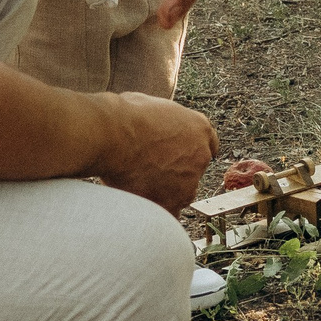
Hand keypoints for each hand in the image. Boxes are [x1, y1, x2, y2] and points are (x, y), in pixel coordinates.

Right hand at [94, 92, 219, 210]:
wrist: (113, 134)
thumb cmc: (124, 116)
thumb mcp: (151, 106)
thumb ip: (161, 122)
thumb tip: (151, 126)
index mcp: (199, 127)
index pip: (207, 144)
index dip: (190, 151)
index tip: (179, 156)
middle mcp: (201, 155)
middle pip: (192, 171)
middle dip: (174, 174)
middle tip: (148, 171)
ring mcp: (189, 181)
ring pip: (180, 194)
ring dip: (165, 193)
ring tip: (136, 186)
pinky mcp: (173, 201)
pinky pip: (170, 214)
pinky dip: (158, 213)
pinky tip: (141, 208)